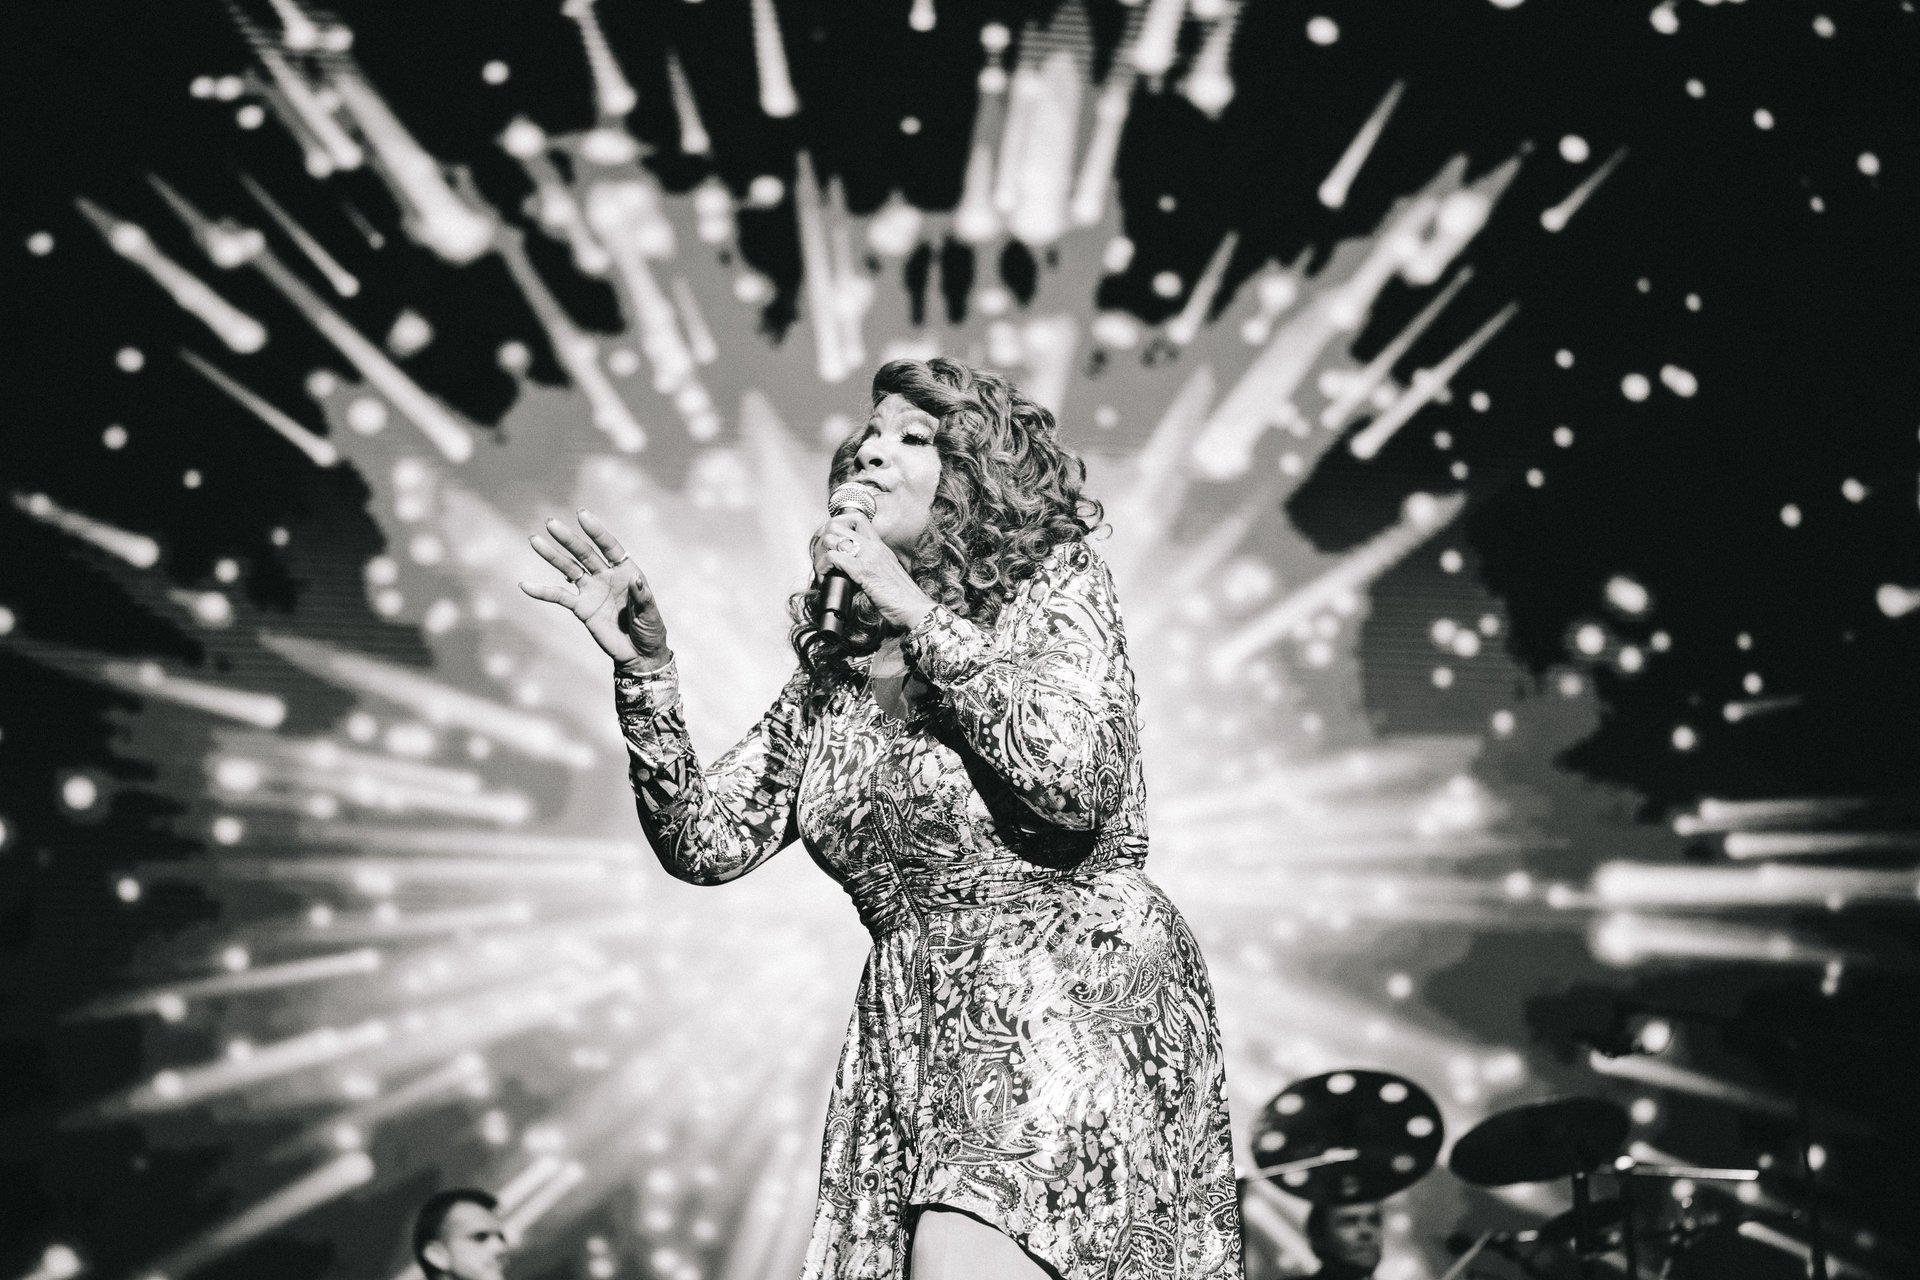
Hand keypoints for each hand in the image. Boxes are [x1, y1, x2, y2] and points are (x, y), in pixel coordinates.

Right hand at [519, 510, 669, 669]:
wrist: (639, 653)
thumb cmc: (650, 629)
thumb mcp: (650, 614)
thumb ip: (642, 597)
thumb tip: (635, 580)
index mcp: (625, 571)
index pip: (609, 546)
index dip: (596, 531)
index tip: (581, 515)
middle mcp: (605, 576)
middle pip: (584, 553)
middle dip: (568, 539)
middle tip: (550, 522)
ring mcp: (591, 590)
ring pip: (568, 569)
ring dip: (551, 556)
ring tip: (534, 540)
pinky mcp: (580, 607)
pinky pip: (559, 597)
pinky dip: (542, 592)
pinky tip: (525, 586)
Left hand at [814, 511, 934, 632]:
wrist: (915, 609)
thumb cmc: (902, 597)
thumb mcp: (886, 574)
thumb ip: (870, 566)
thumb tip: (850, 569)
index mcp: (880, 546)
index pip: (856, 518)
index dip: (837, 526)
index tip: (830, 542)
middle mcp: (874, 546)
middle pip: (837, 524)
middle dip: (822, 540)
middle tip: (821, 557)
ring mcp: (869, 556)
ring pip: (831, 538)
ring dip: (820, 555)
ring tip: (822, 570)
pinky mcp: (863, 571)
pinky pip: (833, 558)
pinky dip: (822, 568)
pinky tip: (826, 579)